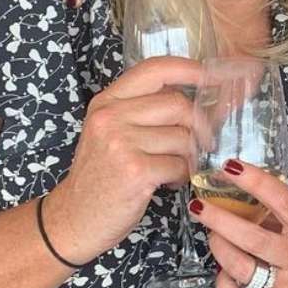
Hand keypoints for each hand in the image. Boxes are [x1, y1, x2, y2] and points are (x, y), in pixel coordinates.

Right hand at [40, 56, 200, 264]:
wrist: (74, 218)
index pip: (155, 69)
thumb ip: (145, 110)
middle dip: (199, 125)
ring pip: (183, 136)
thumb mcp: (112, 132)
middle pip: (178, 104)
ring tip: (176, 167)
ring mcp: (121, 144)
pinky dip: (182, 175)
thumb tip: (200, 96)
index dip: (189, 69)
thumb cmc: (101, 175)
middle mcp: (110, 117)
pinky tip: (170, 181)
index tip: (213, 76)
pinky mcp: (135, 171)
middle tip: (201, 142)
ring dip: (189, 155)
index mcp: (106, 102)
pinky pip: (180, 164)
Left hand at [188, 160, 287, 287]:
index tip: (230, 167)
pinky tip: (223, 273)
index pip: (281, 199)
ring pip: (240, 266)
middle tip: (200, 206)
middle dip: (218, 218)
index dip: (253, 180)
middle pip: (251, 236)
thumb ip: (281, 218)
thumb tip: (239, 200)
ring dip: (218, 247)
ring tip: (213, 237)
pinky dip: (223, 283)